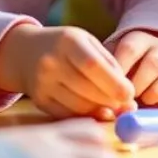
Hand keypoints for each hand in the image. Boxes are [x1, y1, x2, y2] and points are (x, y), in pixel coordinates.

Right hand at [0, 24, 135, 118]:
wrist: (27, 52)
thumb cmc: (66, 46)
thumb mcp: (88, 43)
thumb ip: (109, 65)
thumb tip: (129, 97)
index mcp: (68, 40)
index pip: (92, 65)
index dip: (113, 83)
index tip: (130, 95)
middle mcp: (51, 61)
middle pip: (87, 89)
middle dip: (112, 101)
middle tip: (126, 106)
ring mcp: (42, 83)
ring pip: (79, 106)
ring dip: (101, 111)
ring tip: (113, 108)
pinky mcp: (39, 101)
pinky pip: (68, 115)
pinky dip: (86, 117)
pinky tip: (97, 112)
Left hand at [109, 30, 157, 106]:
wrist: (153, 52)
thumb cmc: (125, 59)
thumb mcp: (114, 53)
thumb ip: (106, 66)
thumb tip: (96, 86)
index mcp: (139, 39)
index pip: (130, 49)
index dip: (120, 67)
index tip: (110, 83)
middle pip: (153, 64)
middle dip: (137, 85)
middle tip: (124, 97)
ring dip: (150, 95)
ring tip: (138, 100)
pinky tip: (149, 102)